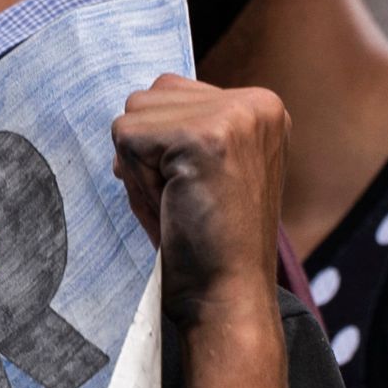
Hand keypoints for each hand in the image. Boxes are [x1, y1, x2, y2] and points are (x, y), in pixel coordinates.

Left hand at [109, 75, 287, 318]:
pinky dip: (135, 179)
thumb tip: (132, 107)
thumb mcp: (201, 169)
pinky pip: (127, 137)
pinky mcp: (206, 136)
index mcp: (261, 108)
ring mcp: (235, 116)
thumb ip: (180, 126)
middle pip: (149, 96)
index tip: (192, 189)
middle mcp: (257, 104)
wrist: (227, 296)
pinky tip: (172, 205)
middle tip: (183, 200)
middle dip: (146, 153)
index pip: (170, 91)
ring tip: (178, 202)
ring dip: (139, 166)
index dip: (159, 146)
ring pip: (134, 113)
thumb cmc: (206, 243)